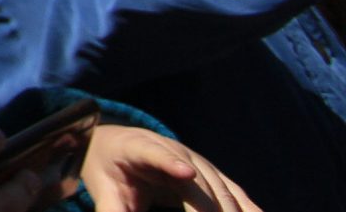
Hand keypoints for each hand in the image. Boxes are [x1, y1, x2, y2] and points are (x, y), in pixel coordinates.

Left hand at [76, 125, 261, 211]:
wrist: (123, 146)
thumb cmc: (109, 168)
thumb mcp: (102, 187)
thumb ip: (111, 209)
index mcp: (136, 147)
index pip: (154, 153)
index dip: (169, 162)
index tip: (185, 173)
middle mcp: (173, 151)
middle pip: (197, 181)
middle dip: (208, 210)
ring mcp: (197, 162)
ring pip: (220, 190)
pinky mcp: (213, 175)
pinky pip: (235, 194)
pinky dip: (248, 209)